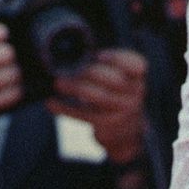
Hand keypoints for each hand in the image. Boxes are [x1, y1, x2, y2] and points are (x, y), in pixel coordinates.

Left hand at [48, 48, 147, 165]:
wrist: (127, 132)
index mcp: (138, 78)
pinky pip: (83, 115)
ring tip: (58, 82)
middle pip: (113, 80)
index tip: (98, 56)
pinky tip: (51, 103)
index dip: (116, 59)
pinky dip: (65, 109)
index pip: (135, 65)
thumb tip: (73, 57)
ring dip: (74, 87)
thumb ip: (108, 68)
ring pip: (97, 96)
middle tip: (72, 69)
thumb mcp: (122, 81)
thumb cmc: (118, 97)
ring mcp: (121, 111)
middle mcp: (133, 94)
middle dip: (90, 72)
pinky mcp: (106, 126)